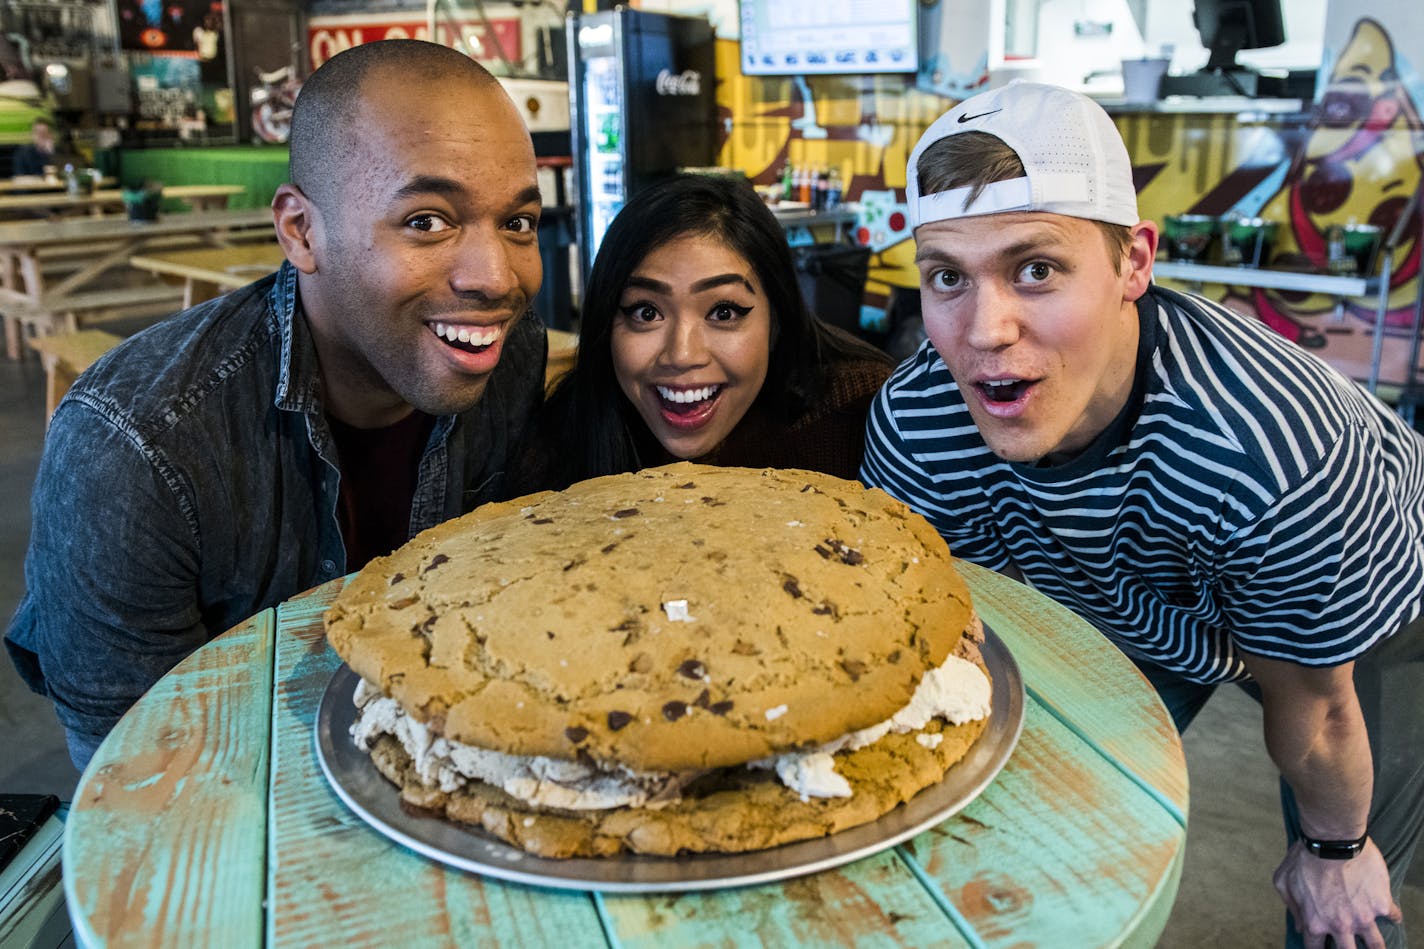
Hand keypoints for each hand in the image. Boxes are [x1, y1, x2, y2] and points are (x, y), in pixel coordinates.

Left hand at [1272, 838, 1401, 947]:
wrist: (1332, 841)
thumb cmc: (1304, 857)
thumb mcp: (1284, 881)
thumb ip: (1292, 906)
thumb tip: (1299, 926)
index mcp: (1316, 922)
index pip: (1315, 948)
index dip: (1318, 947)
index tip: (1322, 943)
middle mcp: (1341, 925)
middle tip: (1350, 943)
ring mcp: (1364, 917)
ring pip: (1376, 945)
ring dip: (1374, 944)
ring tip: (1373, 942)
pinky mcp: (1382, 904)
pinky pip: (1393, 916)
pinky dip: (1391, 914)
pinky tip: (1386, 910)